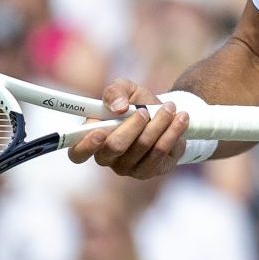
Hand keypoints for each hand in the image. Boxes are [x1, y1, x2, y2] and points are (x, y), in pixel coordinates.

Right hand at [66, 79, 196, 178]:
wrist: (165, 113)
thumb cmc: (137, 103)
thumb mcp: (126, 89)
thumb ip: (116, 91)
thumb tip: (117, 107)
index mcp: (93, 139)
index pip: (77, 153)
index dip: (85, 145)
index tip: (99, 131)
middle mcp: (108, 158)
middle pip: (115, 147)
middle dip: (133, 125)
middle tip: (145, 111)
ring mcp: (128, 168)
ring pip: (142, 147)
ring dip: (159, 123)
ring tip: (169, 108)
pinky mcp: (150, 171)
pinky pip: (161, 152)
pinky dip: (173, 132)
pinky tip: (181, 119)